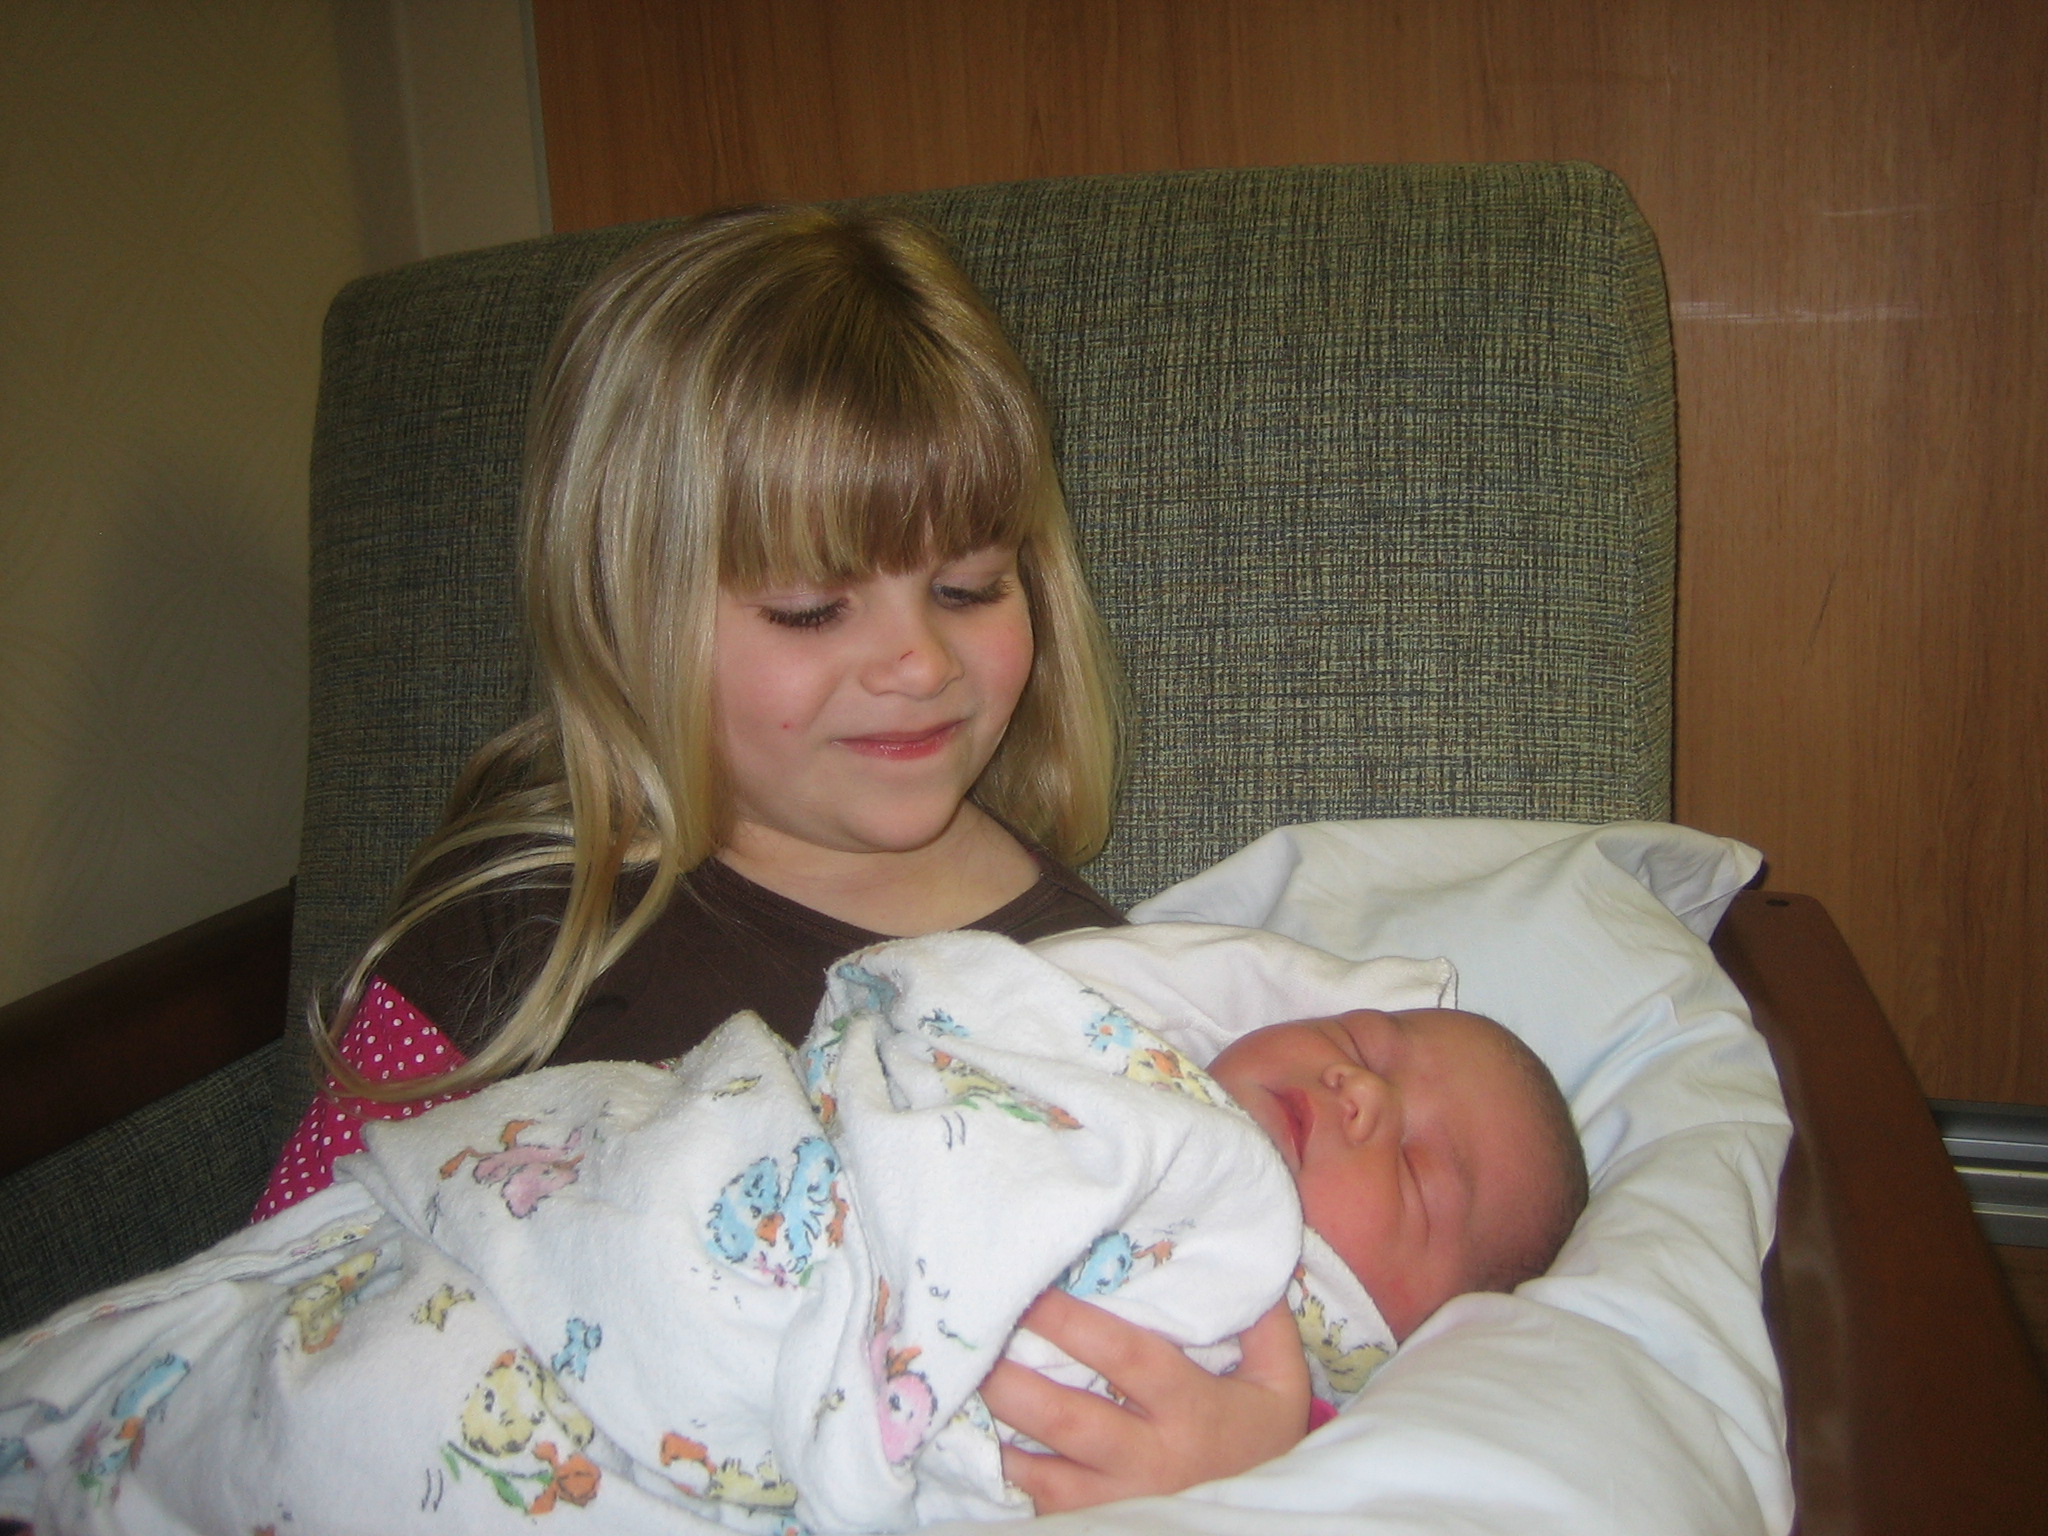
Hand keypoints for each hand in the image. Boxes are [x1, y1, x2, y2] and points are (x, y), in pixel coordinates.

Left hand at [977, 1290, 1309, 1513]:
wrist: (1273, 1526)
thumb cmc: (1264, 1442)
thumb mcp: (1280, 1382)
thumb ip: (1262, 1321)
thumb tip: (1242, 1252)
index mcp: (1191, 1409)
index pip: (1125, 1357)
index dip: (1073, 1323)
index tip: (1031, 1288)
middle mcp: (1150, 1460)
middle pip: (1068, 1420)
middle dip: (1012, 1383)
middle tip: (972, 1341)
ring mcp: (1120, 1502)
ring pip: (1043, 1474)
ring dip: (997, 1434)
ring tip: (957, 1390)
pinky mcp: (1099, 1527)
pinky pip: (1044, 1508)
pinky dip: (1008, 1478)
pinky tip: (977, 1444)